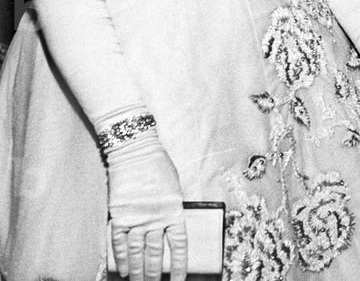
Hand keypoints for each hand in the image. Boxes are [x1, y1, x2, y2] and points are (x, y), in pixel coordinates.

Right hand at [106, 131, 186, 280]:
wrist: (135, 152)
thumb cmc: (158, 166)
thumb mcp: (175, 188)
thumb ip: (172, 209)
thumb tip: (170, 229)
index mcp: (173, 210)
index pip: (179, 245)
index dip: (180, 265)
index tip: (180, 280)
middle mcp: (155, 217)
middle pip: (155, 253)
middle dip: (156, 274)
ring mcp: (135, 217)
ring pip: (137, 252)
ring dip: (138, 272)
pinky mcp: (118, 215)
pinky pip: (119, 242)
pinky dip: (121, 258)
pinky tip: (124, 271)